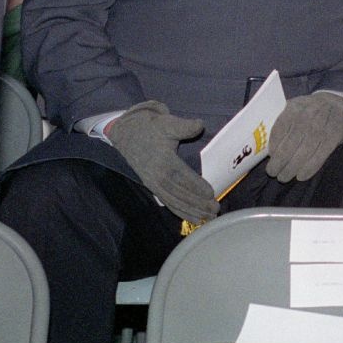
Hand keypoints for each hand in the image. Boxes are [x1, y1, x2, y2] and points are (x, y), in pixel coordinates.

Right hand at [108, 100, 216, 223]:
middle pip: (179, 193)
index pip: (181, 176)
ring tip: (208, 218)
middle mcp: (157, 175)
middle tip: (216, 209)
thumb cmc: (152, 127)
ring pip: (174, 201)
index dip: (196, 185)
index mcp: (162, 161)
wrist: (127, 133)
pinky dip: (181, 212)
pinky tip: (194, 219)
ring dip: (191, 211)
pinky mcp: (152, 187)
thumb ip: (185, 126)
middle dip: (197, 203)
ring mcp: (154, 183)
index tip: (211, 193)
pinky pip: (168, 202)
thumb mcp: (168, 123)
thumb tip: (199, 124)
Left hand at [265, 92, 342, 182]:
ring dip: (292, 167)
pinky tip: (301, 176)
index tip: (269, 157)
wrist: (337, 106)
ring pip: (305, 150)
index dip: (274, 145)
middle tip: (273, 172)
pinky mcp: (334, 136)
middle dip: (280, 160)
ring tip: (284, 177)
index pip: (281, 127)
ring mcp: (323, 126)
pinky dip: (310, 167)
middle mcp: (309, 115)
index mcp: (295, 107)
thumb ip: (282, 123)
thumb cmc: (309, 112)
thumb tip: (266, 148)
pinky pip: (320, 155)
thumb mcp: (295, 109)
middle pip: (292, 141)